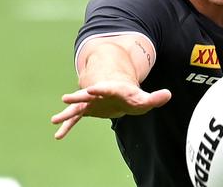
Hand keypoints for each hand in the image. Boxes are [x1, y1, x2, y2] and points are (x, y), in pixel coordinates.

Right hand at [51, 80, 170, 139]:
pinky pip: (74, 119)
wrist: (120, 94)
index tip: (92, 89)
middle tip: (66, 98)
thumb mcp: (144, 98)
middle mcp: (98, 94)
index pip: (106, 88)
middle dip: (78, 97)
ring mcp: (90, 102)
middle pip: (87, 95)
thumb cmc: (132, 96)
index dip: (100, 89)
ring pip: (77, 107)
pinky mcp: (86, 110)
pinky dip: (67, 126)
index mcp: (112, 89)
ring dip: (67, 113)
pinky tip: (58, 135)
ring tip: (54, 119)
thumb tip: (168, 95)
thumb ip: (154, 98)